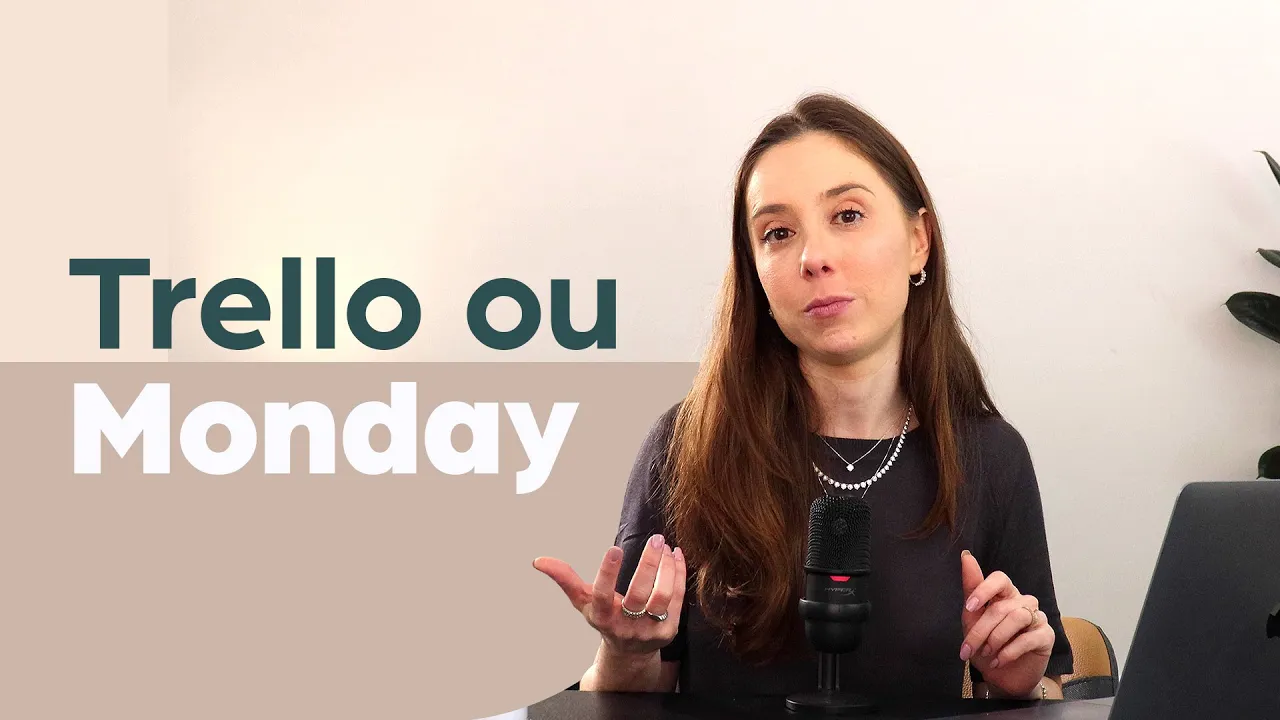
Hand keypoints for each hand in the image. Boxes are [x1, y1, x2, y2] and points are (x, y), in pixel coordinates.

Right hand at [533, 534, 685, 659]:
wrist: (630, 652)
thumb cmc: (605, 618)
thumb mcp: (583, 601)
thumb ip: (564, 579)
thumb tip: (538, 561)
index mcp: (602, 617)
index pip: (602, 595)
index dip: (607, 573)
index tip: (614, 548)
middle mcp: (625, 626)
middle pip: (640, 594)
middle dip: (648, 565)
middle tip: (655, 539)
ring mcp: (649, 631)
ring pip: (663, 597)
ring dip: (667, 569)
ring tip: (665, 547)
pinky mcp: (669, 631)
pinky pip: (678, 599)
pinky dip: (678, 575)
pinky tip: (676, 556)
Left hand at [960, 550, 1053, 697]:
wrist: (1002, 677)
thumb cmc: (987, 646)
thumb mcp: (972, 619)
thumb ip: (971, 589)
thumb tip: (966, 555)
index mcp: (1005, 594)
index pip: (1000, 579)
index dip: (984, 589)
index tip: (969, 607)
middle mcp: (1023, 602)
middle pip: (1001, 606)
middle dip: (981, 630)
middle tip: (968, 648)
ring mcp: (1037, 618)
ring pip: (1016, 618)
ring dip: (996, 638)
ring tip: (987, 652)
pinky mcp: (1046, 636)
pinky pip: (1028, 638)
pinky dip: (1009, 651)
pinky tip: (999, 660)